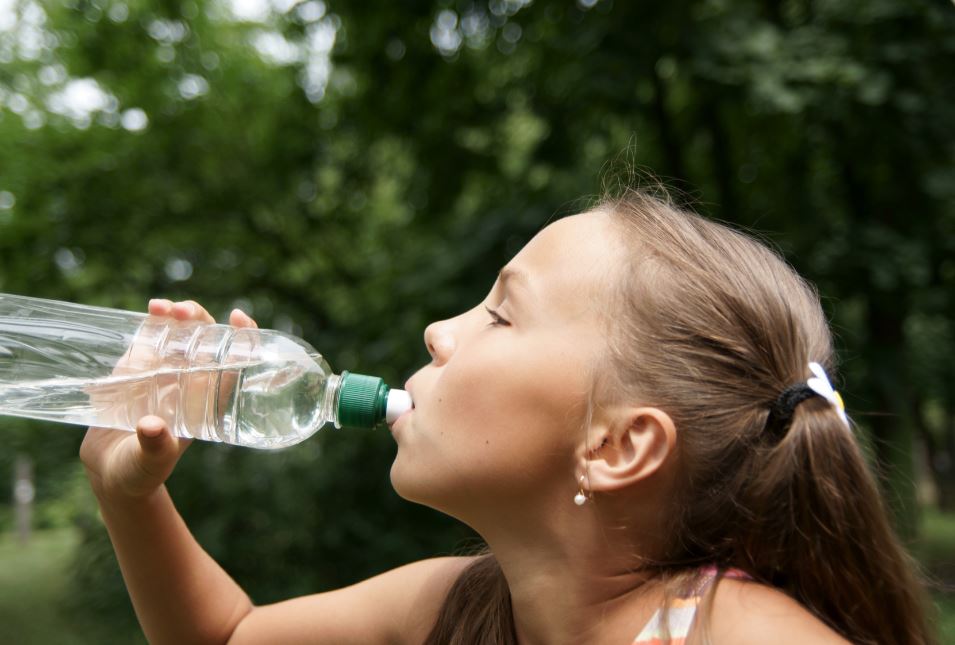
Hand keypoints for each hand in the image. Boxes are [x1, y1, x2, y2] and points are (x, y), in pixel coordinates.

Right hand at [80, 299, 257, 501]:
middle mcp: (191, 385)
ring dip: (179, 316)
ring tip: (165, 308)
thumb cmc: (138, 473)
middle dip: (203, 322)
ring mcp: (165, 374)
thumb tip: (152, 427)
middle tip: (186, 313)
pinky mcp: (139, 370)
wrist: (110, 472)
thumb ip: (152, 447)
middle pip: (208, 343)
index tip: (239, 317)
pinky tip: (154, 310)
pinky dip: (155, 321)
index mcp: (207, 405)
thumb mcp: (147, 464)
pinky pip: (153, 339)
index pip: (235, 367)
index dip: (244, 339)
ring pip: (182, 336)